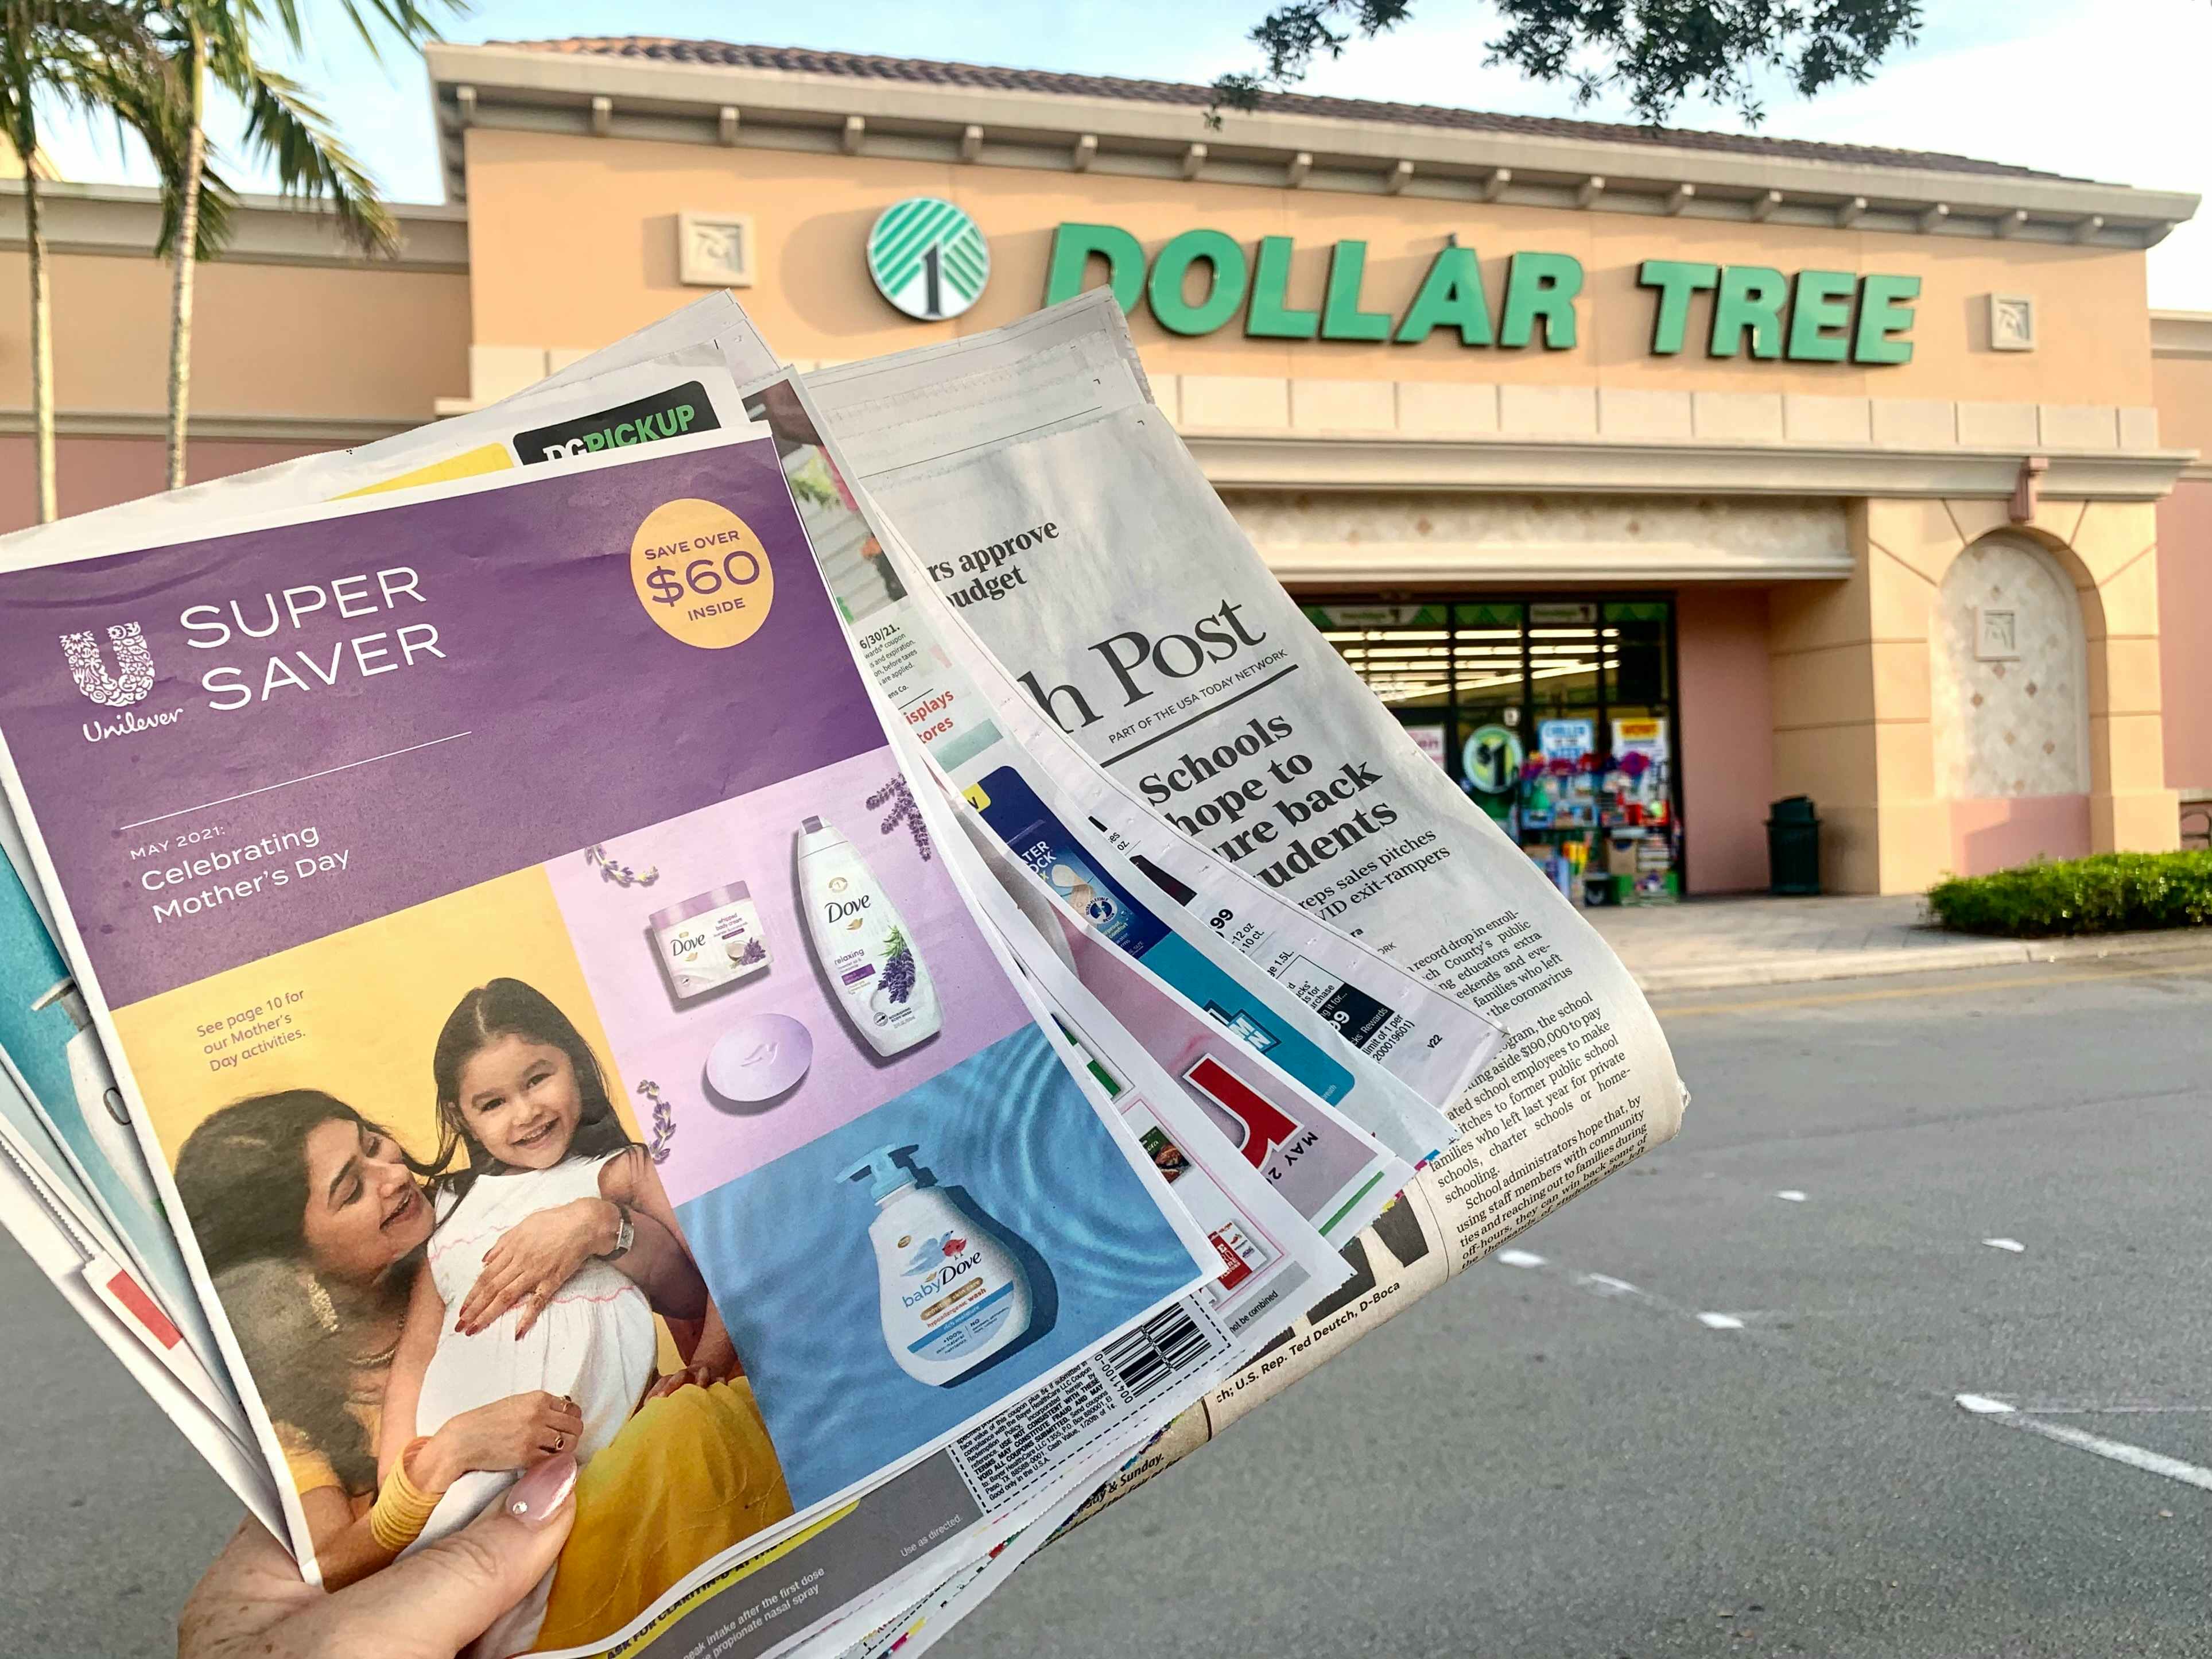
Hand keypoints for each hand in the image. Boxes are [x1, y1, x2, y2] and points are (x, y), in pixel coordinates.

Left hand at [179, 1453, 576, 1658]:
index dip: (436, 1434)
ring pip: (471, 1588)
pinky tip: (584, 1589)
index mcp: (265, 1579)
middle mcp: (322, 1618)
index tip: (516, 1403)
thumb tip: (553, 1486)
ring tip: (595, 1504)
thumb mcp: (368, 1643)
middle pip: (427, 1530)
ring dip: (532, 1559)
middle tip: (574, 1451)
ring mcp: (383, 1656)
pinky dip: (538, 1620)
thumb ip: (463, 1563)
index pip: (356, 1476)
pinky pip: (493, 1639)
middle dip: (500, 1499)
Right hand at [419, 1391, 583, 1490]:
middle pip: (575, 1426)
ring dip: (566, 1449)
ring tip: (556, 1452)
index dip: (572, 1418)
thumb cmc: (487, 1420)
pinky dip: (553, 1462)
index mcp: (538, 1399)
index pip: (572, 1408)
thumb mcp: (516, 1403)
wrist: (464, 1440)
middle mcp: (539, 1415)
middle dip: (573, 1434)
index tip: (567, 1425)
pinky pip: (553, 1460)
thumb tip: (564, 1408)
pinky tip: (546, 1461)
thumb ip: (539, 1405)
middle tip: (565, 1441)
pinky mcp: (528, 1457)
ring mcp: (534, 1436)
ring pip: (569, 1444)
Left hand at [455, 1199, 615, 1337]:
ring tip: (475, 1329)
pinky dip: (527, 1317)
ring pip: (506, 1296)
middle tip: (460, 1326)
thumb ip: (502, 1243)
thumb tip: (484, 1260)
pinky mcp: (552, 1280)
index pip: (486, 1277)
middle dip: (474, 1309)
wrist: (583, 1223)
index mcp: (511, 1249)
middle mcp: (519, 1262)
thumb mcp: (523, 1226)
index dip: (472, 1294)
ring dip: (488, 1314)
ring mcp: (535, 1273)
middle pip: (491, 1289)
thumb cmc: (554, 1221)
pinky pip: (537, 1301)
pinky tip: (517, 1332)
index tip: (461, 1309)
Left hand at [639, 1364, 715, 1407]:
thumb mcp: (670, 1393)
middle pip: (680, 1375)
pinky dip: (720, 1383)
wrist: (706, 1368)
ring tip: (699, 1388)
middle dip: (673, 1385)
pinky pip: (720, 1379)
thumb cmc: (684, 1389)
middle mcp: (688, 1374)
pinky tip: (720, 1387)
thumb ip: (658, 1404)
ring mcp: (703, 1374)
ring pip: (701, 1373)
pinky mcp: (718, 1378)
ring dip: (699, 1379)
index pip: (663, 1381)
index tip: (651, 1402)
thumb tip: (640, 1419)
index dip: (657, 1390)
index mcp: (674, 1378)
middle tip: (666, 1397)